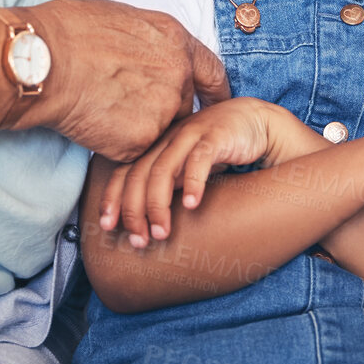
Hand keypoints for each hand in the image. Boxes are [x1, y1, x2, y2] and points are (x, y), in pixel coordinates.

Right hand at [2, 0, 229, 160]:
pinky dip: (114, 144)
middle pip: (182, 106)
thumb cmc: (69, 32)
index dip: (216, 92)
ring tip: (102, 109)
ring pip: (158, 131)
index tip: (217, 103)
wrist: (44, 60)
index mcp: (176, 41)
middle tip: (126, 107)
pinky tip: (92, 122)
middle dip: (160, 111)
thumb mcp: (123, 20)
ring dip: (137, 128)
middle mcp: (179, 75)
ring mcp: (163, 110)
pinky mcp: (140, 141)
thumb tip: (146, 53)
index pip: (213, 73)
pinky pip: (132, 150)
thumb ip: (148, 43)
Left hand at [100, 97, 314, 245]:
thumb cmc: (218, 149)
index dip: (112, 199)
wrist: (256, 122)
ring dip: (158, 205)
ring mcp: (191, 134)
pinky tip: (192, 205)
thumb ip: (166, 184)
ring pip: (163, 170)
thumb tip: (143, 219)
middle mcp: (169, 139)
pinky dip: (192, 183)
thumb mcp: (186, 168)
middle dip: (134, 211)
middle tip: (140, 241)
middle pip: (139, 174)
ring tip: (162, 232)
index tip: (107, 227)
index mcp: (158, 146)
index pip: (125, 171)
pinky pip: (199, 160)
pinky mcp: (216, 135)